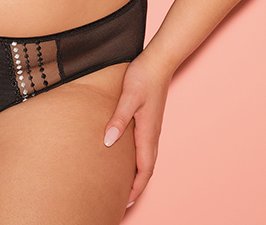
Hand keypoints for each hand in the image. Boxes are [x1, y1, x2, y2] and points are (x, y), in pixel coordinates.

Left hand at [103, 56, 171, 205]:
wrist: (158, 62)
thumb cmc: (143, 77)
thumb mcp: (128, 97)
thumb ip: (119, 119)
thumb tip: (108, 142)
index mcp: (148, 133)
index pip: (145, 169)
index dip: (136, 188)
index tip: (125, 203)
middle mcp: (152, 134)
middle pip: (147, 168)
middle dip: (137, 187)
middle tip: (122, 202)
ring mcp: (151, 127)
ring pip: (146, 158)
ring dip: (137, 175)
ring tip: (124, 185)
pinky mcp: (148, 120)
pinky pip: (144, 148)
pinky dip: (137, 160)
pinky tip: (126, 158)